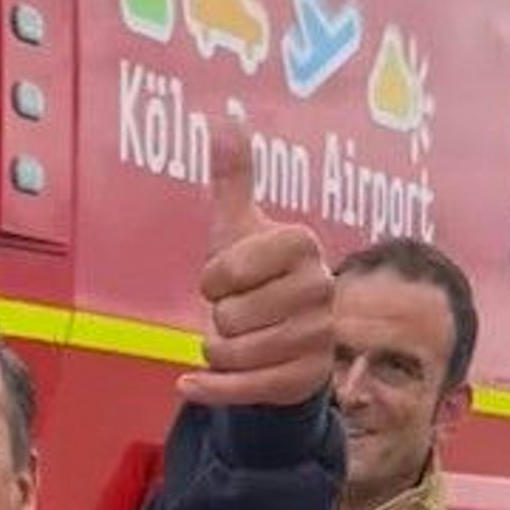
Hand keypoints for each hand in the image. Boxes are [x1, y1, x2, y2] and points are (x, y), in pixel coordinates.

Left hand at [177, 118, 334, 408]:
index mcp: (302, 244)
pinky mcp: (307, 378)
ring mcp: (320, 336)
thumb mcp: (238, 229)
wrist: (280, 336)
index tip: (222, 280)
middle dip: (219, 319)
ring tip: (231, 340)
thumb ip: (234, 179)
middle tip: (237, 313)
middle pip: (232, 315)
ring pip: (236, 352)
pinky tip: (187, 385)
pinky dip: (208, 389)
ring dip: (216, 350)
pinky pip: (244, 389)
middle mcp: (322, 288)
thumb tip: (225, 121)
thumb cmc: (253, 278)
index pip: (228, 269)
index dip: (212, 279)